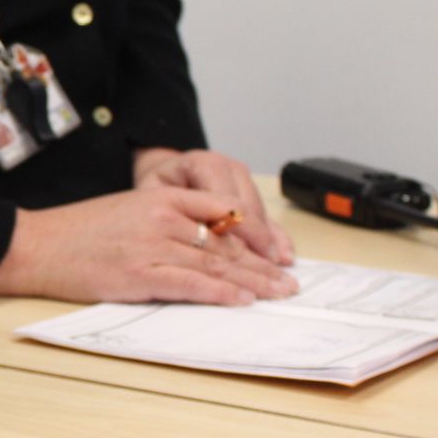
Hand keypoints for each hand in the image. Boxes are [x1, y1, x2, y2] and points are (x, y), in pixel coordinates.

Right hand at [0, 186, 298, 305]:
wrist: (36, 245)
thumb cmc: (76, 233)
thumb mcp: (126, 210)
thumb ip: (164, 220)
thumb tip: (203, 243)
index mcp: (159, 197)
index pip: (221, 212)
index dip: (254, 235)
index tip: (274, 252)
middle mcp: (160, 217)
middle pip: (225, 242)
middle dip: (262, 264)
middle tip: (289, 280)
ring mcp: (151, 246)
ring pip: (215, 264)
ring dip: (252, 281)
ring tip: (277, 293)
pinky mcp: (139, 275)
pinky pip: (191, 284)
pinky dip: (220, 292)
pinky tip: (242, 299)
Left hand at [132, 147, 294, 265]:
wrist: (162, 173)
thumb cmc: (154, 190)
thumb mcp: (153, 199)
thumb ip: (177, 217)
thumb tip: (203, 244)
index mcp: (202, 163)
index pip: (224, 202)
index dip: (233, 233)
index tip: (236, 261)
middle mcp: (228, 167)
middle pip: (246, 209)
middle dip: (255, 243)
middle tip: (260, 274)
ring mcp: (242, 178)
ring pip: (260, 214)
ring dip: (267, 244)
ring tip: (273, 273)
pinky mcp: (251, 191)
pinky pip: (266, 216)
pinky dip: (275, 238)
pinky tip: (284, 257)